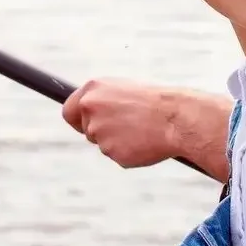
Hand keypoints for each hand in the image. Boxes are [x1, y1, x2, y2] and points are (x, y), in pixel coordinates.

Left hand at [63, 78, 181, 170]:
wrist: (175, 118)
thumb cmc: (156, 102)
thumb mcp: (125, 91)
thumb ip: (104, 102)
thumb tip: (93, 116)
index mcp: (93, 89)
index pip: (69, 111)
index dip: (78, 121)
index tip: (85, 126)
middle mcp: (90, 109)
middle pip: (87, 130)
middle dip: (104, 132)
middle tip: (130, 127)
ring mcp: (98, 131)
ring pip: (104, 145)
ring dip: (120, 142)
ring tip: (142, 131)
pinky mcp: (110, 151)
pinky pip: (118, 156)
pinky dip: (130, 153)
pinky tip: (145, 142)